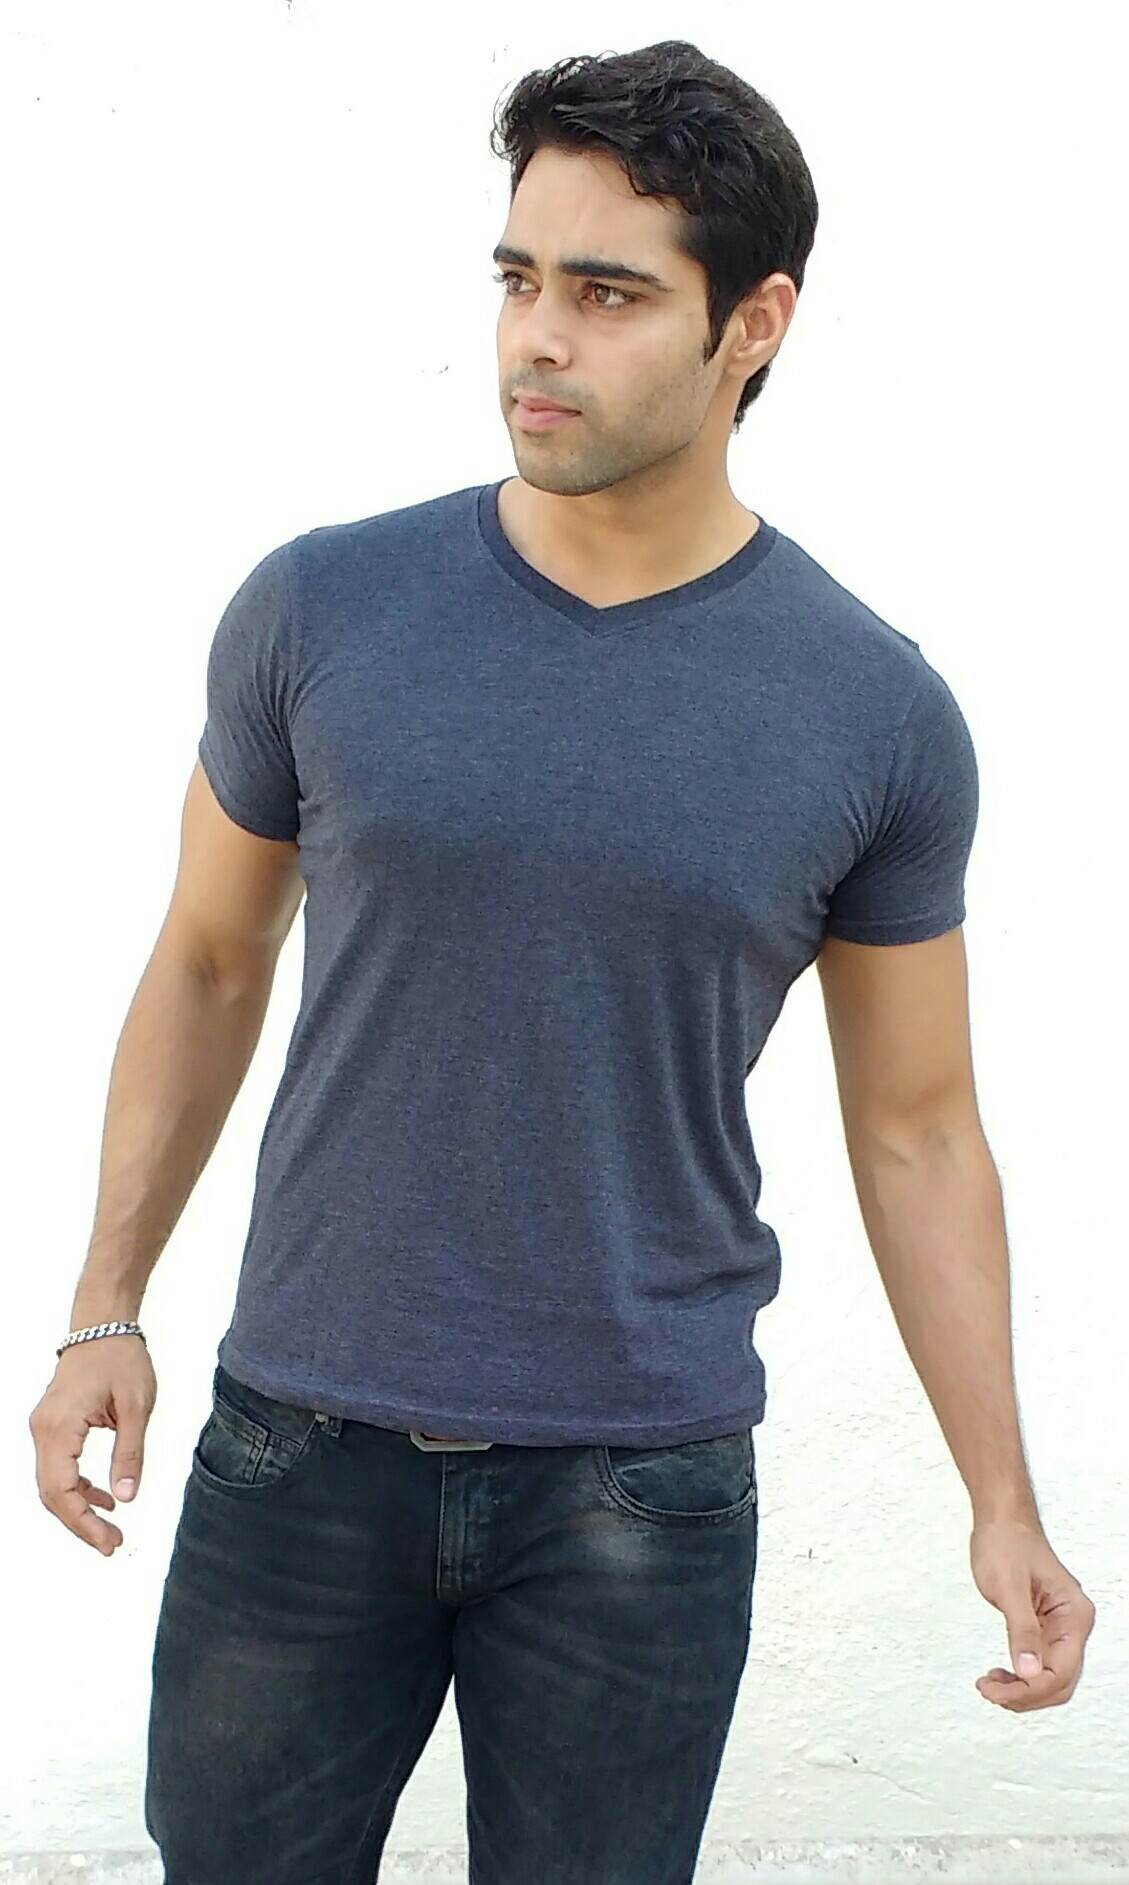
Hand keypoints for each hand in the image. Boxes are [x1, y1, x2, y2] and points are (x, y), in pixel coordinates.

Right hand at [29, 1335, 156, 1555]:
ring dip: (78, 1508)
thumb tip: (126, 1498)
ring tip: (111, 1528)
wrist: (103, 1325)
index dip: (82, 1523)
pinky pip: (58, 1467)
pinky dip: (77, 1487)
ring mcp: (44, 1428)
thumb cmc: (120, 1357)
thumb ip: (130, 1454)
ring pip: (52, 1484)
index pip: (60, 1490)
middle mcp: (43, 1430)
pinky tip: (104, 1497)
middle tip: (112, 1543)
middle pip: (51, 1493)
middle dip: (80, 1523)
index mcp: (59, 1427)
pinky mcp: (53, 1426)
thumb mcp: (136, 1407)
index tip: (108, 1541)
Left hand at [970, 1518, 1094, 1710]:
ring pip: (1049, 1678)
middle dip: (1025, 1695)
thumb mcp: (1008, 1586)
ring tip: (991, 1685)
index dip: (1030, 1690)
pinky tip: (1000, 1675)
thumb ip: (1021, 1630)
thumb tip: (1027, 1671)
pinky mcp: (1044, 1627)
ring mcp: (1059, 1627)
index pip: (1060, 1672)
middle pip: (1059, 1682)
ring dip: (1022, 1690)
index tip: (999, 1693)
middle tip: (991, 1692)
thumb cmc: (1006, 1542)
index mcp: (1073, 1615)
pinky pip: (1039, 1664)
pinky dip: (1020, 1677)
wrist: (1001, 1522)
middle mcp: (1072, 1624)